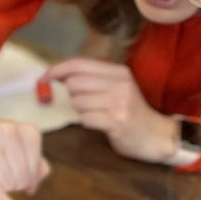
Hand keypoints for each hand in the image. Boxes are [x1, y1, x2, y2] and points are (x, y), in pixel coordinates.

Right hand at [0, 94, 50, 199]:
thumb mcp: (8, 139)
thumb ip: (30, 155)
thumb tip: (42, 174)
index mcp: (21, 128)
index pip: (37, 167)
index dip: (30, 179)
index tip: (20, 177)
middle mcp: (7, 131)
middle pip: (21, 178)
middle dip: (14, 185)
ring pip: (6, 182)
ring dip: (1, 187)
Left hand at [42, 58, 179, 162]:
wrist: (155, 135)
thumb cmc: (130, 111)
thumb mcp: (117, 87)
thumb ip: (91, 78)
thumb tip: (57, 75)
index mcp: (118, 71)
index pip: (79, 63)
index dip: (58, 69)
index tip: (44, 77)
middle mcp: (119, 83)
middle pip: (75, 83)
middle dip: (72, 95)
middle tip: (84, 103)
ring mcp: (119, 103)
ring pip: (78, 102)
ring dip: (80, 110)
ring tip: (96, 113)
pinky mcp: (117, 121)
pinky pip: (86, 119)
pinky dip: (87, 122)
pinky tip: (99, 123)